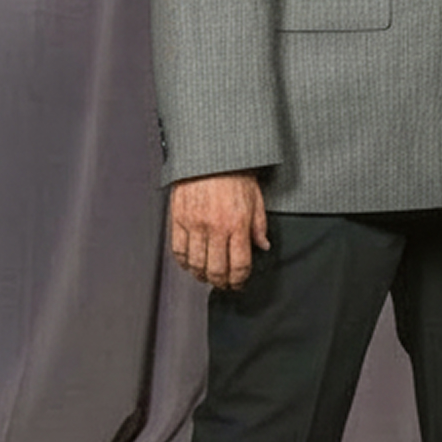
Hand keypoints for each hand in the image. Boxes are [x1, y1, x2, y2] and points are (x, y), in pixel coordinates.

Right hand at [168, 171, 268, 288]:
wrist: (210, 156)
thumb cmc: (235, 173)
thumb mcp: (256, 199)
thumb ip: (259, 226)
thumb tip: (263, 246)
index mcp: (237, 223)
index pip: (240, 264)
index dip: (240, 280)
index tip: (240, 284)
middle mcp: (215, 228)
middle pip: (216, 269)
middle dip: (222, 282)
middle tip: (224, 285)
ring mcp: (194, 225)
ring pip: (195, 264)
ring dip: (202, 276)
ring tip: (208, 277)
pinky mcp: (178, 220)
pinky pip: (178, 251)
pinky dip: (184, 263)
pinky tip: (191, 265)